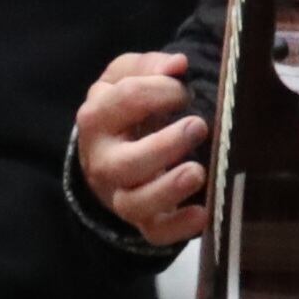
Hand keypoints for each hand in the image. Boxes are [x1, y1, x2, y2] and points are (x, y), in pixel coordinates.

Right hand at [76, 50, 209, 247]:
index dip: (160, 91)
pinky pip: (156, 233)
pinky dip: (179, 228)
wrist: (107, 153)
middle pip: (126, 162)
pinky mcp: (142, 221)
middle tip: (199, 127)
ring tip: (198, 172)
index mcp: (96, 119)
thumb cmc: (123, 110)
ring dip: (169, 189)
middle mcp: (102, 162)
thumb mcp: (126, 78)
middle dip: (165, 145)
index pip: (125, 101)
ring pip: (136, 203)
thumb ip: (149, 66)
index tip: (183, 90)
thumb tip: (179, 64)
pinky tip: (203, 213)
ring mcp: (120, 195)